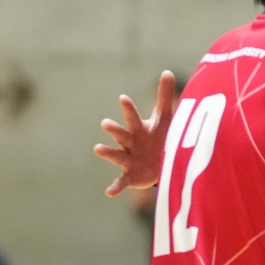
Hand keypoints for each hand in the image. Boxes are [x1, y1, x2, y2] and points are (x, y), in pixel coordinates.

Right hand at [96, 71, 178, 197]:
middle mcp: (130, 142)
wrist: (161, 164)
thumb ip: (165, 97)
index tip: (123, 98)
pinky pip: (121, 182)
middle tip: (105, 123)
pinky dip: (115, 187)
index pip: (133, 116)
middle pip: (121, 134)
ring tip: (97, 148)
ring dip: (107, 152)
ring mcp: (128, 159)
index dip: (128, 108)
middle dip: (114, 128)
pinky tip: (108, 192)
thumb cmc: (160, 137)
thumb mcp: (165, 118)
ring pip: (116, 155)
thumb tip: (167, 71)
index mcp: (138, 128)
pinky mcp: (130, 176)